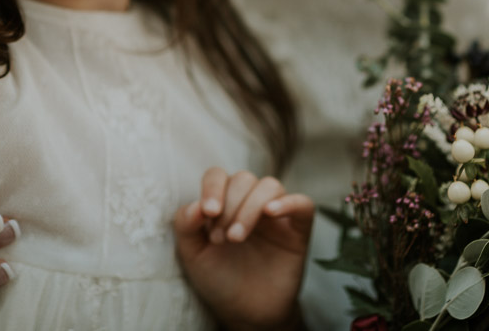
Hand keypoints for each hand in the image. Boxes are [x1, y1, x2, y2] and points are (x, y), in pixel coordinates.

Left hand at [174, 168, 313, 330]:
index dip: (213, 188)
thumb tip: (195, 204)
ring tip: (237, 238)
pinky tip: (271, 213)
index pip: (218, 176)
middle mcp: (251, 202)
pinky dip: (289, 202)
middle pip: (244, 179)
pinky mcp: (298, 228)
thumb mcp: (193, 254)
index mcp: (225, 202)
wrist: (245, 312)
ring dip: (250, 207)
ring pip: (270, 186)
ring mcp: (276, 214)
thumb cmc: (219, 280)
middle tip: (221, 239)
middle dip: (229, 205)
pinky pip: (303, 203)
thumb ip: (186, 225)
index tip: (208, 213)